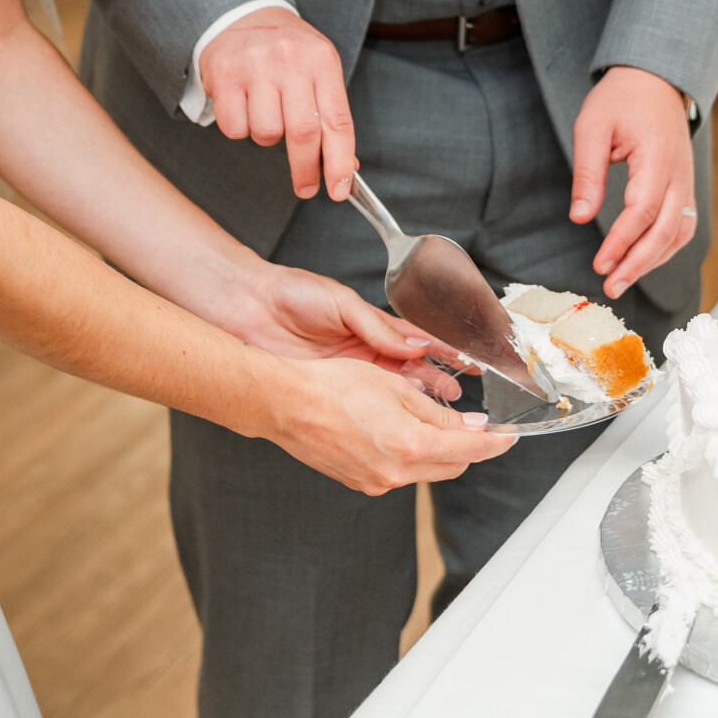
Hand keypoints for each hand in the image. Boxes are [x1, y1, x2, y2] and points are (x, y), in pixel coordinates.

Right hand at [199, 7, 356, 201]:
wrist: (241, 15)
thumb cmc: (287, 52)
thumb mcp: (318, 71)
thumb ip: (331, 116)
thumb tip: (346, 167)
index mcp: (322, 60)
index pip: (337, 121)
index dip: (339, 161)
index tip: (339, 190)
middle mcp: (290, 60)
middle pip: (303, 133)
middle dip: (306, 169)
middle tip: (306, 186)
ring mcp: (255, 65)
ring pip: (266, 133)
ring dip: (269, 139)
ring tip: (267, 115)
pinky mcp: (224, 74)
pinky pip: (234, 127)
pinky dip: (241, 129)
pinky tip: (244, 108)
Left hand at [220, 263, 466, 402]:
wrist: (248, 309)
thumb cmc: (292, 295)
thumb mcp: (341, 304)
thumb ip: (378, 326)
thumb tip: (416, 344)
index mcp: (371, 327)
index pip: (416, 342)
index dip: (443, 351)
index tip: (469, 361)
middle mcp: (365, 351)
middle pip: (410, 371)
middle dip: (436, 383)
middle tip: (460, 395)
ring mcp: (348, 374)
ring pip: (392, 393)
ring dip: (417, 402)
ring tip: (441, 411)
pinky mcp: (330, 390)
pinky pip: (365, 405)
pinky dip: (385, 414)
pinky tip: (403, 423)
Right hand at [261, 360, 512, 496]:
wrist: (286, 404)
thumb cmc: (334, 385)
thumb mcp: (395, 386)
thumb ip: (438, 412)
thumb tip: (471, 427)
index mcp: (411, 445)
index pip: (471, 449)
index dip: (497, 442)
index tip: (510, 436)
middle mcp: (397, 473)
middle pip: (452, 465)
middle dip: (468, 446)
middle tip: (472, 423)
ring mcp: (377, 483)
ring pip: (426, 470)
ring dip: (437, 449)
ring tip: (425, 420)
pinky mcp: (361, 482)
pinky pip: (400, 472)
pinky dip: (409, 455)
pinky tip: (396, 431)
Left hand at [570, 67, 696, 299]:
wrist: (655, 77)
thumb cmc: (621, 98)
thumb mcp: (592, 126)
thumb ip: (587, 173)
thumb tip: (579, 217)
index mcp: (657, 158)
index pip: (643, 211)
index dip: (622, 242)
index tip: (600, 263)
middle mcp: (680, 174)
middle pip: (666, 231)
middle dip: (638, 264)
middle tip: (610, 286)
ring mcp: (686, 181)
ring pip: (680, 233)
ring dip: (654, 261)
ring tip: (623, 279)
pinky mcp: (685, 185)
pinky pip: (683, 224)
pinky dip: (666, 247)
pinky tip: (643, 260)